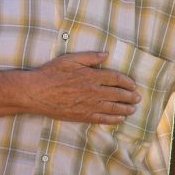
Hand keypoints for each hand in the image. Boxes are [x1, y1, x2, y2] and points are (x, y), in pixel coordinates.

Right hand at [23, 51, 140, 124]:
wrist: (37, 92)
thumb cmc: (51, 73)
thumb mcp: (69, 59)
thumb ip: (89, 57)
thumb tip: (106, 54)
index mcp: (91, 76)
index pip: (115, 78)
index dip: (127, 81)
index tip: (133, 84)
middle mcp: (93, 91)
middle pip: (118, 94)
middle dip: (130, 96)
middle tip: (137, 98)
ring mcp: (89, 105)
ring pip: (113, 107)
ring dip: (125, 108)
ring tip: (133, 109)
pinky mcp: (82, 115)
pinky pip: (102, 118)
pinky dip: (113, 119)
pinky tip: (119, 119)